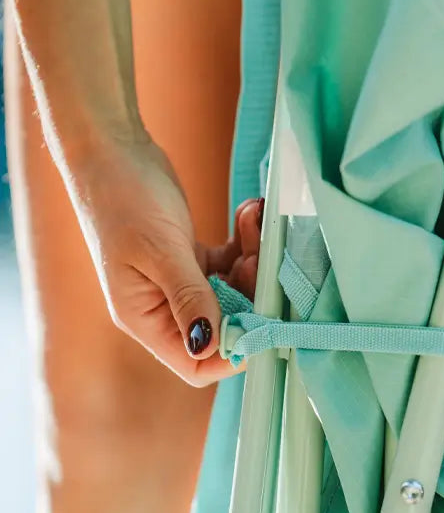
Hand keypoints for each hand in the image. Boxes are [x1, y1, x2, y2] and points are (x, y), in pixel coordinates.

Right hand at [66, 130, 253, 385]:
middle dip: (250, 297)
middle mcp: (161, 306)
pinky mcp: (190, 256)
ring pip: (232, 292)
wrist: (111, 148)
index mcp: (144, 317)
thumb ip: (189, 297)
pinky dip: (243, 243)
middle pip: (223, 327)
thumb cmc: (124, 199)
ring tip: (253, 223)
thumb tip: (208, 346)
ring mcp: (178, 281)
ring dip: (251, 261)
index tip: (263, 321)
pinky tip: (248, 213)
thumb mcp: (160, 251)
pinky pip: (229, 263)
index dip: (233, 353)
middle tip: (259, 259)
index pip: (194, 364)